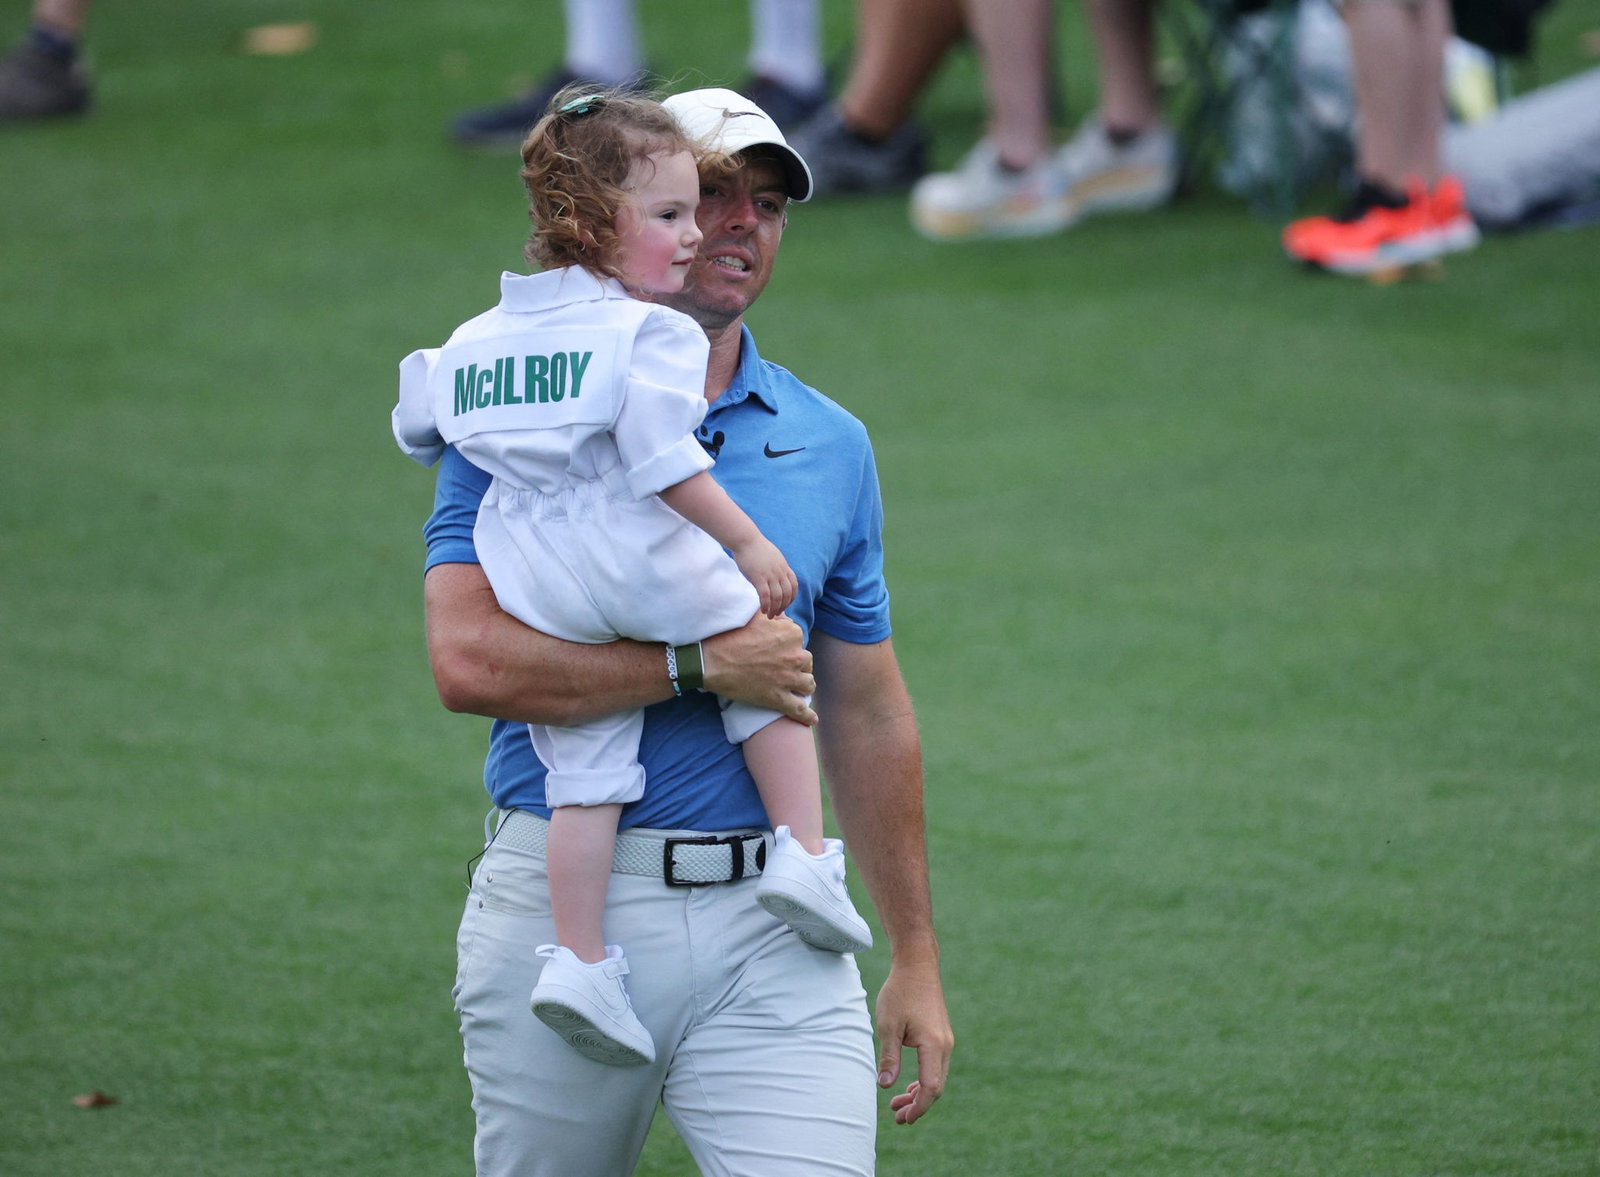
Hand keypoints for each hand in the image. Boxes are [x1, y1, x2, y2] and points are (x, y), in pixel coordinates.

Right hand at [702, 613, 815, 724]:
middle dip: (798, 666)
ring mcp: (788, 679)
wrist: (712, 660)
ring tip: (795, 689)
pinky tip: (812, 719)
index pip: (800, 641)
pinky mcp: (778, 698)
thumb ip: (773, 615)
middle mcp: (795, 656)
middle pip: (806, 662)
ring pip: (808, 685)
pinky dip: (807, 716)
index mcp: (791, 634)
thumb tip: (782, 618)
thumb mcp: (754, 615)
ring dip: (802, 686)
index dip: (790, 646)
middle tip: (783, 669)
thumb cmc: (729, 636)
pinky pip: (799, 710)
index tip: (779, 651)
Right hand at [730, 537, 796, 618]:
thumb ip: (775, 566)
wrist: (746, 539)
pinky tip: (763, 610)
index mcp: (784, 567)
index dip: (791, 598)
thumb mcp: (772, 556)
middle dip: (783, 606)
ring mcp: (770, 575)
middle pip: (787, 594)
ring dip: (774, 609)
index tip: (785, 605)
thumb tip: (774, 575)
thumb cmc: (755, 547)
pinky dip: (766, 605)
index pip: (794, 586)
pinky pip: (765, 596)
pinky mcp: (759, 577)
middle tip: (776, 614)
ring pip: (777, 597)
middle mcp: (780, 572)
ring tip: (770, 615)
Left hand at [875, 960, 952, 1125]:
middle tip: (897, 1118)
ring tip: (897, 1105)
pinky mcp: (941, 1036)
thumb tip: (885, 1087)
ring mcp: (945, 1041)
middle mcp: (945, 1046)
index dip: (918, 1107)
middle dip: (917, 1105)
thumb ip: (889, 1057)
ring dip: (919, 1093)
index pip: (930, 1087)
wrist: (918, 966)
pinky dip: (923, 1079)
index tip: (903, 1119)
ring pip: (936, 1077)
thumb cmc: (900, 992)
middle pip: (936, 1086)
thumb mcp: (888, 1025)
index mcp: (934, 1045)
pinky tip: (907, 1085)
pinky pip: (935, 1066)